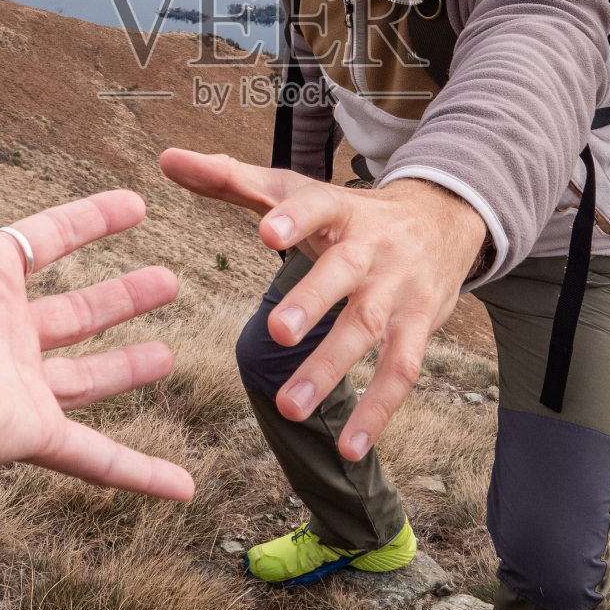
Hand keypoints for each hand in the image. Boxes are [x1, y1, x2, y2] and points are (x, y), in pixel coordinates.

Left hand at [0, 63, 193, 500]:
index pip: (49, 241)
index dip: (92, 220)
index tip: (135, 205)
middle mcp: (1, 333)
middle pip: (75, 314)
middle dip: (122, 297)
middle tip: (170, 280)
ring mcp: (17, 387)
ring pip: (88, 381)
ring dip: (129, 371)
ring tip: (173, 354)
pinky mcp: (28, 434)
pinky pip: (96, 460)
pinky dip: (140, 476)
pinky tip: (182, 490)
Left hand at [159, 148, 482, 460]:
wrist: (442, 217)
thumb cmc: (349, 212)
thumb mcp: (297, 190)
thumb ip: (231, 179)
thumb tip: (167, 158)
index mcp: (338, 209)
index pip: (318, 205)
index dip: (294, 216)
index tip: (267, 230)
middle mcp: (372, 247)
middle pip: (345, 272)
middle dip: (314, 301)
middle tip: (277, 332)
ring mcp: (398, 288)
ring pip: (369, 328)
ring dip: (331, 369)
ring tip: (289, 409)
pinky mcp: (419, 325)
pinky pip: (401, 371)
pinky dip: (378, 412)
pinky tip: (350, 450)